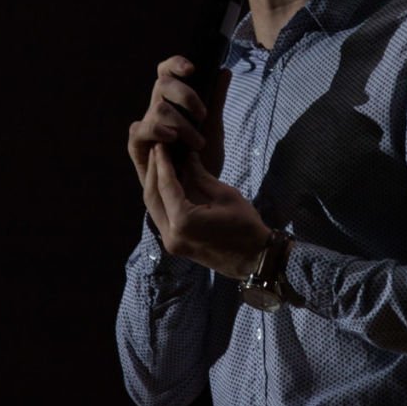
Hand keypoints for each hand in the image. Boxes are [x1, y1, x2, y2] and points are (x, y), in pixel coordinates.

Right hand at [127, 56, 229, 185]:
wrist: (197, 193)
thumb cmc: (203, 159)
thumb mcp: (214, 127)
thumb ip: (216, 99)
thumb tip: (224, 70)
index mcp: (172, 100)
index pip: (166, 72)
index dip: (175, 64)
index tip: (192, 69)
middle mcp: (157, 109)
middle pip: (162, 84)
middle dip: (185, 95)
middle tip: (203, 115)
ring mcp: (146, 127)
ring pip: (157, 108)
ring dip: (181, 123)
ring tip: (197, 143)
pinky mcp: (137, 146)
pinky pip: (139, 130)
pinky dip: (156, 131)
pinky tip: (171, 138)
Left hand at [143, 143, 270, 278]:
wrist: (255, 260)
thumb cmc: (246, 226)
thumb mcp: (225, 195)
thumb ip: (201, 176)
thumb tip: (187, 157)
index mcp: (184, 222)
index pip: (166, 186)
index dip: (163, 163)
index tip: (160, 145)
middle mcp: (171, 234)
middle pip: (152, 197)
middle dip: (153, 172)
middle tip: (157, 151)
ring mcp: (170, 243)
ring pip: (153, 208)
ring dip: (155, 185)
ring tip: (160, 163)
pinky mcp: (174, 245)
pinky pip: (161, 217)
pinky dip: (161, 199)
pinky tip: (166, 184)